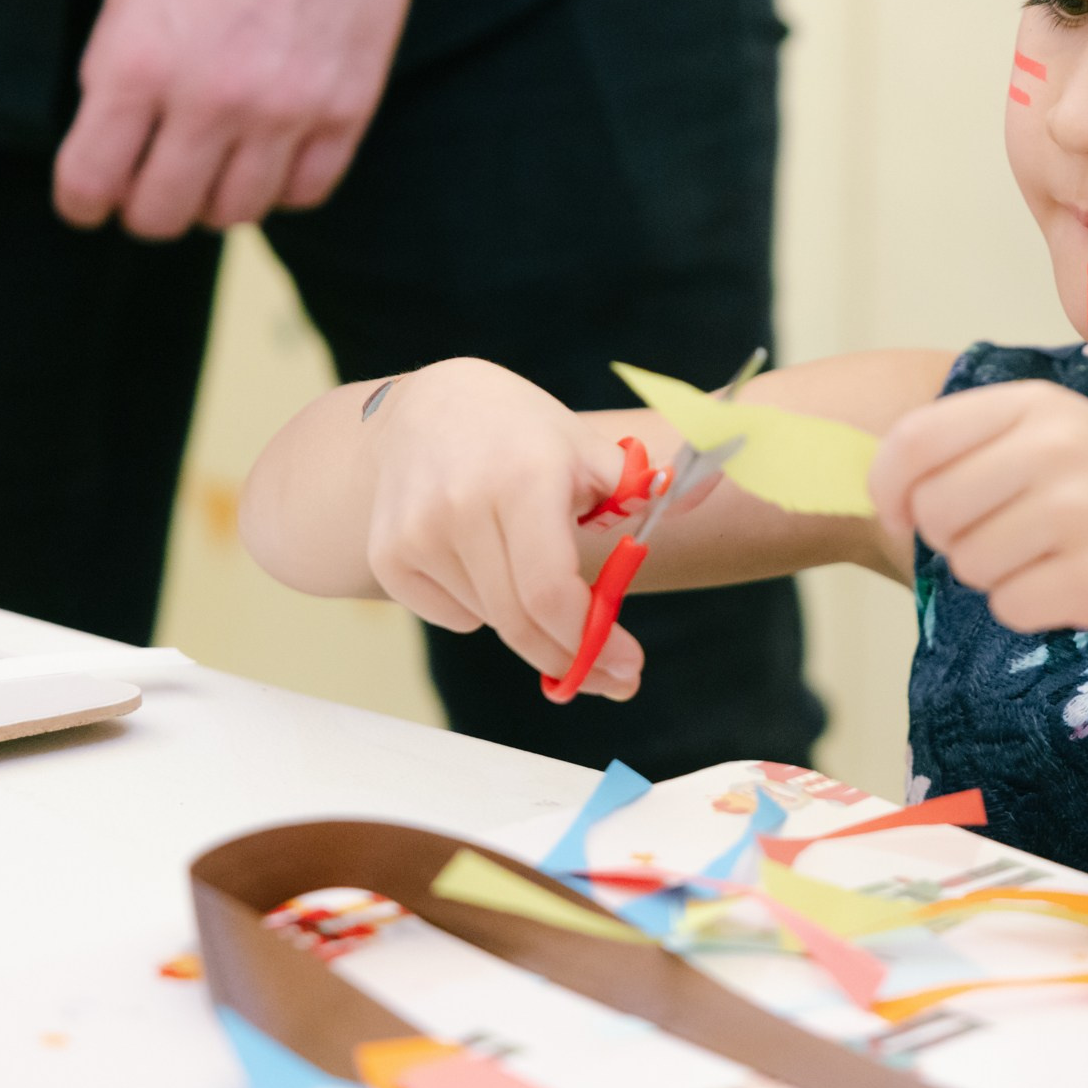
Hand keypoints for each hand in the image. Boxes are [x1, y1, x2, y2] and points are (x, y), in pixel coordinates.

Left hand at [53, 0, 470, 238]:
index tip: (88, 204)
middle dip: (146, 209)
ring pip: (235, 213)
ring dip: (216, 198)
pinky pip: (305, 193)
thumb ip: (114, 66)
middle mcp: (209, 98)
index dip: (81, 204)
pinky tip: (273, 154)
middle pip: (161, 215)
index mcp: (139, 62)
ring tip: (218, 165)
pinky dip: (282, 186)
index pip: (90, 182)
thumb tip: (111, 142)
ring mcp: (283, 111)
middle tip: (154, 185)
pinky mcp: (345, 110)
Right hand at [360, 359, 648, 698]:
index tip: (628, 668)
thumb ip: (637, 488)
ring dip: (528, 622)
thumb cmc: (521, 433)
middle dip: (574, 660)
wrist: (427, 410)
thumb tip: (698, 497)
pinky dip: (482, 608)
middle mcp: (460, 507)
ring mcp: (415, 535)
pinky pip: (453, 617)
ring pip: (490, 622)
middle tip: (609, 678)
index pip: (550, 592)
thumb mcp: (586, 449)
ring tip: (535, 573)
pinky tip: (485, 561)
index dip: (592, 641)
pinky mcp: (388, 557)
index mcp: (520, 478)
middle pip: (521, 622)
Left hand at [870, 380, 1087, 642]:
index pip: (915, 440)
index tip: (901, 513)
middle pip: (934, 509)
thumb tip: (883, 486)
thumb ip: (977, 446)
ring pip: (968, 564)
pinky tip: (1080, 584)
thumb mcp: (1059, 437)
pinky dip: (1033, 607)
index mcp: (1038, 404)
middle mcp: (1056, 447)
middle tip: (1009, 537)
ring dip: (1000, 575)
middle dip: (954, 538)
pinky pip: (1010, 605)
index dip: (888, 486)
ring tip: (1057, 555)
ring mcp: (1080, 511)